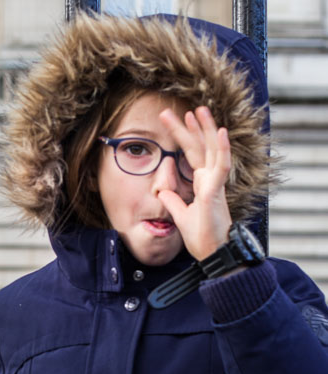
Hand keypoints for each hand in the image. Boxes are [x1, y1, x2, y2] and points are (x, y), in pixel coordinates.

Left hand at [157, 105, 232, 260]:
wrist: (213, 254)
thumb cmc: (202, 237)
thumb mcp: (181, 215)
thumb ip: (173, 201)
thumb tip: (162, 191)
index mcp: (203, 183)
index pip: (192, 154)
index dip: (184, 136)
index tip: (178, 119)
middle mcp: (211, 180)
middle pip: (201, 147)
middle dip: (191, 127)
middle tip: (182, 109)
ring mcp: (215, 184)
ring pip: (212, 150)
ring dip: (206, 129)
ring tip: (199, 110)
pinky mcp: (216, 193)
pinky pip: (222, 167)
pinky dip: (223, 149)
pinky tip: (220, 132)